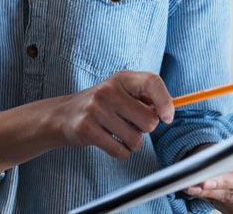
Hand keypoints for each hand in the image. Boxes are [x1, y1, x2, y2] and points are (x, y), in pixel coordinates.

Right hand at [57, 71, 173, 159]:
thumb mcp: (123, 91)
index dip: (165, 101)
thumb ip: (146, 97)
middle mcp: (108, 91)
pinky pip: (120, 151)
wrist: (65, 114)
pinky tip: (111, 143)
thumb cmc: (103, 104)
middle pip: (149, 121)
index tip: (167, 118)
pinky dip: (121, 153)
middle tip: (132, 124)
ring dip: (133, 144)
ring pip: (135, 140)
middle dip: (145, 129)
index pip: (152, 82)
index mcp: (122, 78)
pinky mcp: (86, 129)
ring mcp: (95, 109)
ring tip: (119, 134)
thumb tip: (168, 112)